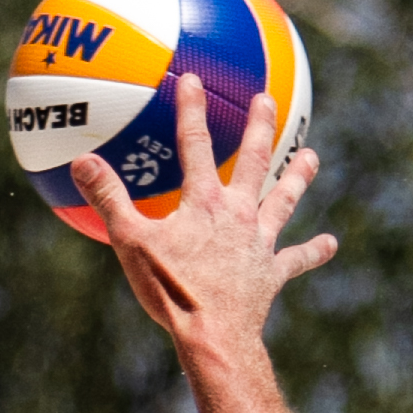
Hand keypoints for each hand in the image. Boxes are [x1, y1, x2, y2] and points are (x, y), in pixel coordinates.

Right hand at [70, 77, 335, 372]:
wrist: (214, 335)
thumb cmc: (171, 290)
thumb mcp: (130, 243)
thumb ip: (108, 199)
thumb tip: (81, 161)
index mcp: (204, 203)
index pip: (195, 144)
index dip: (191, 109)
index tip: (192, 78)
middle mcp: (238, 214)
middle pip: (253, 161)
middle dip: (259, 126)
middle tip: (267, 98)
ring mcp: (259, 243)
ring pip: (283, 201)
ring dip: (298, 177)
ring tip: (312, 157)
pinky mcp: (271, 274)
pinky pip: (296, 259)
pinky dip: (313, 251)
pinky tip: (330, 243)